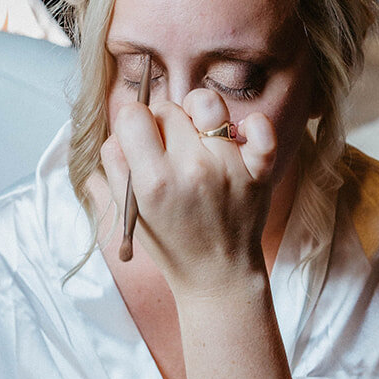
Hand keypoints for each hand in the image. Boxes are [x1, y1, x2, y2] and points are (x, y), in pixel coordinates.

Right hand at [101, 91, 276, 296]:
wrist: (218, 275)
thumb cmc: (171, 241)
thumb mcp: (129, 209)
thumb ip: (116, 163)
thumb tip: (124, 127)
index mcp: (154, 181)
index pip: (133, 114)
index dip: (131, 122)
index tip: (139, 137)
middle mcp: (192, 169)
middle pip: (167, 108)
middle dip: (162, 124)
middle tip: (168, 150)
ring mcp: (229, 167)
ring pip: (207, 104)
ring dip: (198, 113)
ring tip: (197, 135)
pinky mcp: (259, 169)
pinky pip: (261, 124)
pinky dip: (253, 123)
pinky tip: (238, 134)